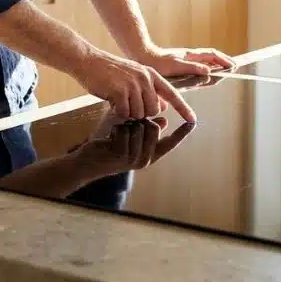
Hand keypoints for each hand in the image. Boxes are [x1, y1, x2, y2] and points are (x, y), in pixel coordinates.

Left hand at [69, 116, 194, 177]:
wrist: (87, 162)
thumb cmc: (108, 145)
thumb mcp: (129, 133)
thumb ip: (146, 127)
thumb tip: (164, 120)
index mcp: (150, 154)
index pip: (171, 142)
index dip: (182, 132)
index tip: (193, 122)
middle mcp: (146, 159)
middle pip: (153, 127)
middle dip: (139, 120)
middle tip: (125, 126)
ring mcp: (134, 159)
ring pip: (139, 127)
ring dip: (125, 124)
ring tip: (116, 134)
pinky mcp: (121, 156)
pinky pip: (125, 131)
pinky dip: (115, 129)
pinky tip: (109, 138)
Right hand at [72, 49, 196, 121]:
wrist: (88, 60)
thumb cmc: (109, 71)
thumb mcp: (134, 77)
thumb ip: (150, 91)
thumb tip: (162, 108)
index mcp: (151, 74)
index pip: (172, 94)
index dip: (183, 108)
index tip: (193, 120)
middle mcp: (145, 78)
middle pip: (154, 110)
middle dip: (142, 113)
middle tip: (128, 104)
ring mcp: (133, 84)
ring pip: (139, 114)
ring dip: (128, 113)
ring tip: (118, 100)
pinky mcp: (120, 91)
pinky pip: (125, 113)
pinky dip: (118, 112)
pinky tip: (111, 101)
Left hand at [135, 46, 236, 77]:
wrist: (143, 58)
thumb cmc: (158, 62)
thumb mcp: (176, 65)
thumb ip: (193, 68)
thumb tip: (209, 71)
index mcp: (191, 56)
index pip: (212, 55)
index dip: (224, 60)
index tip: (234, 65)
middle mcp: (190, 58)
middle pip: (211, 59)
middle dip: (223, 63)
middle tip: (233, 69)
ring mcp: (185, 61)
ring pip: (205, 63)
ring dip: (215, 67)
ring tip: (224, 72)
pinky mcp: (180, 67)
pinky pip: (197, 68)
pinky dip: (205, 71)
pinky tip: (205, 76)